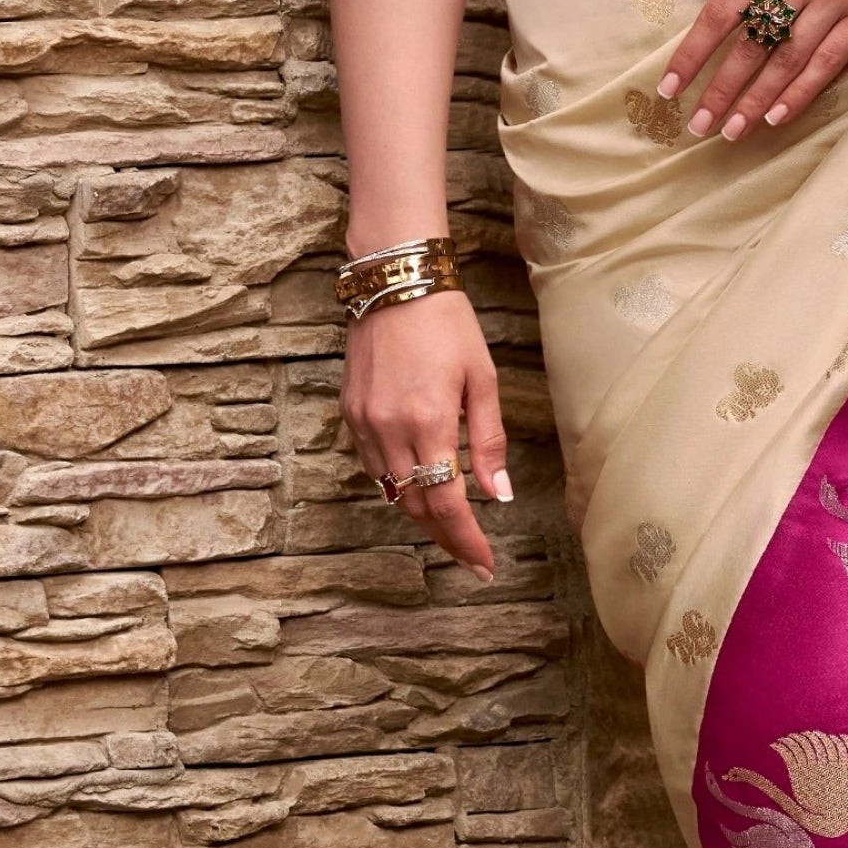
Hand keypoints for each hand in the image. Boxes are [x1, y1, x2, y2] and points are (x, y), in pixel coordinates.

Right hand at [341, 285, 509, 578]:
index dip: (465, 541)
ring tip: (450, 524)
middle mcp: (389, 429)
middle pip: (415, 506)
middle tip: (471, 554)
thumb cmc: (447, 324)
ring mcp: (363, 422)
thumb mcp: (483, 379)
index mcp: (429, 422)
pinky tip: (418, 481)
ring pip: (391, 490)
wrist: (394, 282)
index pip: (446, 503)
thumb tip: (498, 494)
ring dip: (420, 511)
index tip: (483, 565)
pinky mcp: (348, 412)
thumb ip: (488, 440)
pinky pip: (371, 465)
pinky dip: (397, 482)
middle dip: (445, 535)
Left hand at [660, 0, 847, 142]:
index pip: (721, 11)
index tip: (670, 86)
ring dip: (755, 101)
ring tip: (732, 132)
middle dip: (718, 89)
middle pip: (748, 44)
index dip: (692, 53)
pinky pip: (828, 61)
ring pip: (786, 60)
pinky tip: (778, 117)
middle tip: (696, 125)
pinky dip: (801, 92)